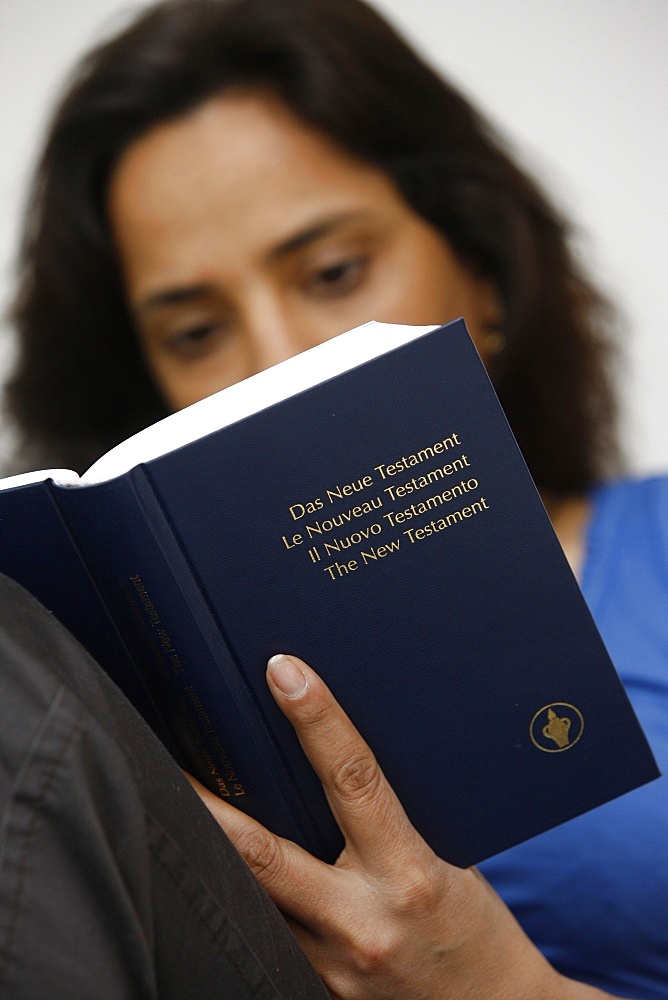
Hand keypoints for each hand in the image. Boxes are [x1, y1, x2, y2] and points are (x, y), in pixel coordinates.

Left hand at [190, 654, 617, 999]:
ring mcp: (333, 965)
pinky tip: (220, 875)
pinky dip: (241, 900)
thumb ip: (391, 821)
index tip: (284, 671)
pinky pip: (267, 936)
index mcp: (410, 873)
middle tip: (169, 753)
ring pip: (249, 899)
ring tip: (175, 806)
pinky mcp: (317, 992)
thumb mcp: (446, 859)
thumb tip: (337, 762)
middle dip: (209, 803)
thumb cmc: (475, 927)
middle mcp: (363, 921)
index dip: (317, 719)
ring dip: (210, 853)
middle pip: (263, 853)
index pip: (355, 779)